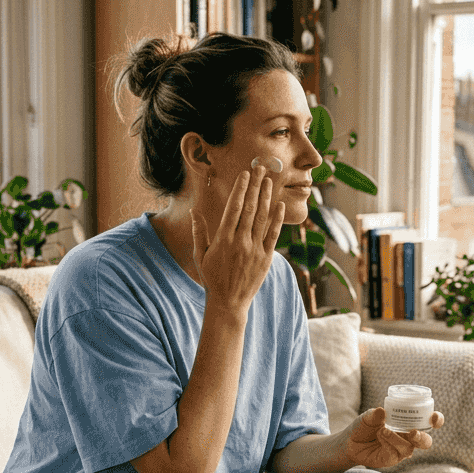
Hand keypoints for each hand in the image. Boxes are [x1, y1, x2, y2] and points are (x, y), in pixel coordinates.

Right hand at [191, 165, 285, 310]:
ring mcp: (255, 250)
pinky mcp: (266, 258)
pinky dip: (277, 219)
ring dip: (266, 197)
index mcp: (223, 239)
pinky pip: (273, 235)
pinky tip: (279, 205)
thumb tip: (194, 211)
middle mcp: (240, 242)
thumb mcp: (200, 255)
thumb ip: (198, 232)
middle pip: (249, 208)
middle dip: (255, 186)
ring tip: (269, 181)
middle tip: (260, 169)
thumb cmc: (211, 278)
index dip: (240, 189)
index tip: (245, 175)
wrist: (228, 302)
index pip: (233, 208)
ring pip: (262, 218)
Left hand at [345, 407, 444, 469]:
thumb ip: (375, 414)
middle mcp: (408, 438)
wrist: (350, 442)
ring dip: (397, 438)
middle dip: (423, 437)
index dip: (437, 420)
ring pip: (409, 448)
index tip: (434, 418)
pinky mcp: (392, 459)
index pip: (429, 422)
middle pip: (426, 441)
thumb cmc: (364, 426)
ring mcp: (401, 450)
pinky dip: (388, 443)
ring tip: (383, 430)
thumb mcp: (368, 416)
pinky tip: (380, 437)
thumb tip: (381, 411)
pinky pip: (395, 453)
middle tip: (413, 432)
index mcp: (409, 423)